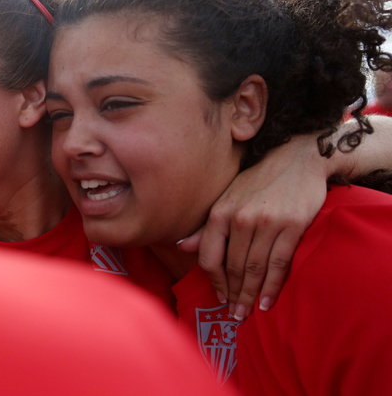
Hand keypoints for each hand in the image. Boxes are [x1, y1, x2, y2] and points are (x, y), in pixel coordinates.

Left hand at [180, 134, 328, 319]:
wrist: (297, 159)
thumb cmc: (258, 182)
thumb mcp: (227, 199)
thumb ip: (207, 227)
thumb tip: (179, 246)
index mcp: (220, 212)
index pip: (210, 257)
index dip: (214, 282)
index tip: (219, 298)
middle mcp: (241, 218)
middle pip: (233, 267)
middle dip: (232, 294)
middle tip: (234, 315)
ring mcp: (267, 222)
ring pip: (255, 268)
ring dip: (250, 295)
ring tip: (248, 314)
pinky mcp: (292, 225)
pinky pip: (279, 263)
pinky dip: (272, 286)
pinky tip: (267, 301)